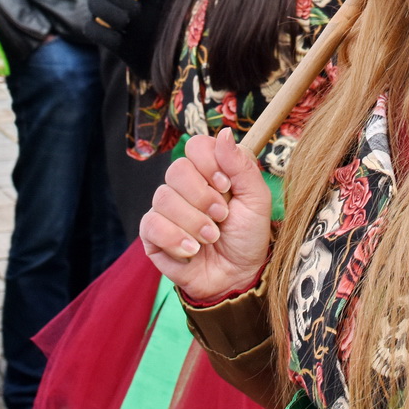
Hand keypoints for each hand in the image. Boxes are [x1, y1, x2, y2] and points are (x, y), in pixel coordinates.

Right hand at [81, 0, 170, 80]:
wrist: (159, 50)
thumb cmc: (161, 20)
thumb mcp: (164, 0)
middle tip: (136, 10)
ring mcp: (102, 13)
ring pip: (94, 4)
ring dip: (112, 14)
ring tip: (128, 23)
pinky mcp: (97, 32)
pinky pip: (91, 28)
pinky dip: (106, 34)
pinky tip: (121, 38)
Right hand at [141, 129, 271, 304]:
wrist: (238, 276)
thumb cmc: (248, 236)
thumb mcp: (256, 200)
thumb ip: (241, 166)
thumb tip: (223, 133)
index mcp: (209, 171)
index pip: (196, 146)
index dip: (210, 164)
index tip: (227, 186)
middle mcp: (185, 185)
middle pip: (177, 170)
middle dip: (203, 197)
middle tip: (221, 217)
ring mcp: (166, 209)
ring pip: (164, 198)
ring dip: (194, 222)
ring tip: (211, 238)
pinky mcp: (152, 234)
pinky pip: (152, 224)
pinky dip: (176, 239)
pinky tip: (192, 251)